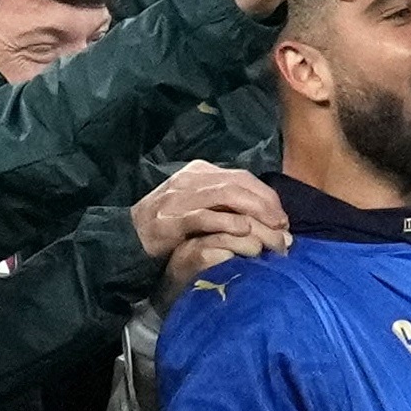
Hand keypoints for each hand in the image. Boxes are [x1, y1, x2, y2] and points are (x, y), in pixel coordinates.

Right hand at [135, 162, 291, 289]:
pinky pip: (205, 216)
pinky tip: (245, 231)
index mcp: (199, 172)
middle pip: (238, 183)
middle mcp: (191, 179)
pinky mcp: (172, 219)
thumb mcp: (196, 206)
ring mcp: (180, 197)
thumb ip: (221, 204)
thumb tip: (258, 212)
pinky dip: (227, 222)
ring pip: (226, 196)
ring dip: (254, 211)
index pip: (241, 176)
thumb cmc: (167, 226)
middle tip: (283, 225)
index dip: (266, 195)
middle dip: (265, 203)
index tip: (282, 216)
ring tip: (271, 229)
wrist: (127, 238)